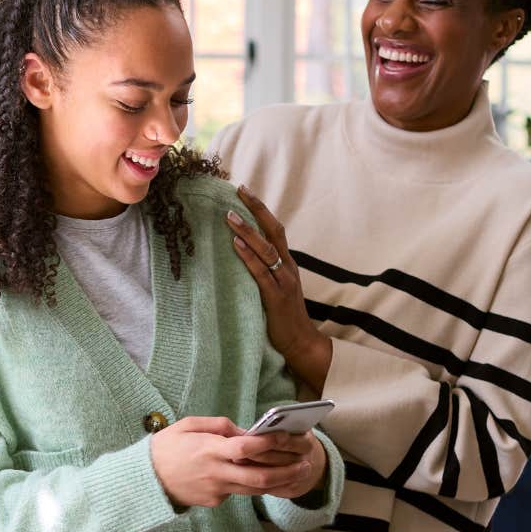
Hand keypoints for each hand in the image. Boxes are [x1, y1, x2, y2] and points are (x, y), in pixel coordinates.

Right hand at [150, 416, 322, 507]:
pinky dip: (254, 484)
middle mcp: (216, 472)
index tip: (287, 437)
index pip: (245, 448)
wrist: (146, 480)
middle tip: (306, 463)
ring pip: (256, 489)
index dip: (269, 443)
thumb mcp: (189, 425)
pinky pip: (239, 491)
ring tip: (299, 472)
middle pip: (259, 477)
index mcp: (209, 450)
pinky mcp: (215, 502)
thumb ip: (219, 426)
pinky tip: (270, 477)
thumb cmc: (167, 447)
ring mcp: (216, 490)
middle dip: (287, 471)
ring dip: (281, 482)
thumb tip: (244, 431)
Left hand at [226, 186, 332, 394]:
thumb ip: (264, 271)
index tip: (244, 191)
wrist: (301, 341)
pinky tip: (235, 245)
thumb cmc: (284, 316)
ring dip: (247, 231)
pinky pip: (261, 272)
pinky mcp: (276, 296)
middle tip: (239, 190)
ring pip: (266, 249)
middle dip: (256, 209)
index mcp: (287, 263)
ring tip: (229, 216)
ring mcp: (283, 281)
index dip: (261, 210)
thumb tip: (239, 255)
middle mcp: (288, 267)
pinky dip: (248, 257)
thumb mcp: (276, 288)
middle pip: (274, 231)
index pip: (275, 230)